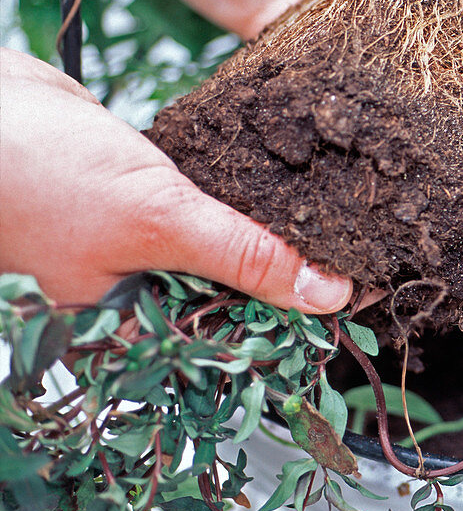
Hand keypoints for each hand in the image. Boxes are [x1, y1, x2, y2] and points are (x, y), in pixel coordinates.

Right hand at [0, 48, 353, 312]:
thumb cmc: (40, 175)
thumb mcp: (157, 223)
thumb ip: (243, 258)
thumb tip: (326, 295)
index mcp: (139, 324)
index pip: (242, 335)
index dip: (307, 314)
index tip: (369, 290)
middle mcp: (147, 290)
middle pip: (244, 289)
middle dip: (302, 265)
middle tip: (373, 243)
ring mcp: (150, 241)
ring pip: (234, 242)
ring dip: (281, 226)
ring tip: (352, 212)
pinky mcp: (154, 194)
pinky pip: (217, 202)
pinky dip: (252, 192)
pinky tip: (296, 177)